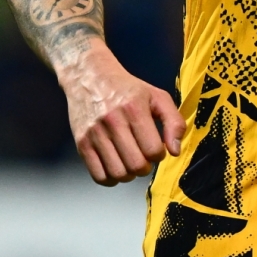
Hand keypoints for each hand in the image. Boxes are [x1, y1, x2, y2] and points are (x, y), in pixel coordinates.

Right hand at [59, 43, 183, 185]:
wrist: (89, 76)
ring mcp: (94, 133)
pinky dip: (111, 179)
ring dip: (129, 174)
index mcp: (134, 109)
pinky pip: (98, 176)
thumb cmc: (127, 89)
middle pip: (136, 165)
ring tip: (130, 162)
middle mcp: (113, 121)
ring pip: (118, 173)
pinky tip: (116, 166)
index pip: (153, 150)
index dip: (159, 154)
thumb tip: (174, 151)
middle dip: (146, 167)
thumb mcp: (157, 97)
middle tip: (144, 157)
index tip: (155, 148)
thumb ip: (174, 122)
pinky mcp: (81, 143)